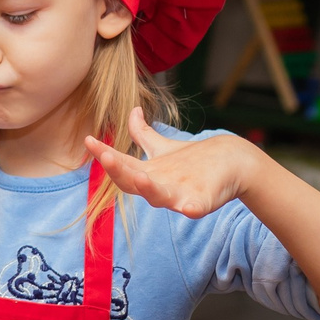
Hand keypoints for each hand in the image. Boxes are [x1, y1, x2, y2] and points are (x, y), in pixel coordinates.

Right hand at [85, 113, 259, 217]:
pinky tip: (189, 208)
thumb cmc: (194, 159)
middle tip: (107, 156)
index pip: (121, 165)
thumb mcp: (163, 147)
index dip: (104, 154)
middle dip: (119, 171)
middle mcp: (158, 187)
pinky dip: (191, 208)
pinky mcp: (200, 203)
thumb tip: (133, 110)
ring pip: (159, 197)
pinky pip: (194, 208)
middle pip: (133, 182)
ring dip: (148, 189)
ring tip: (139, 177)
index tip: (89, 140)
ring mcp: (178, 196)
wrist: (230, 164)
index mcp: (148, 173)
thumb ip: (143, 134)